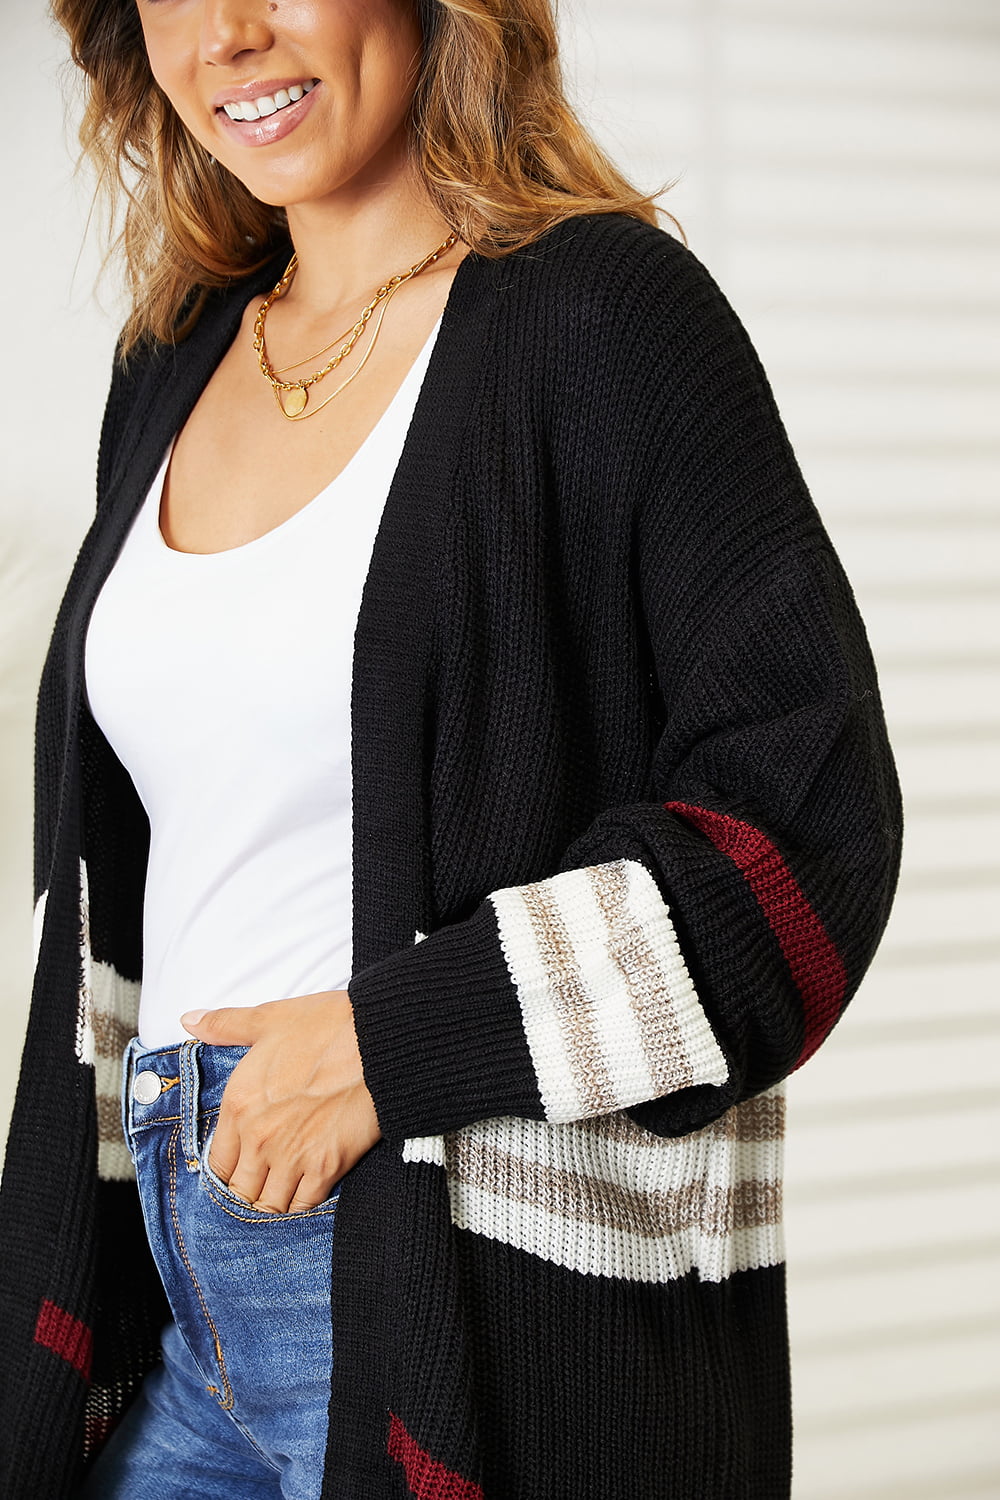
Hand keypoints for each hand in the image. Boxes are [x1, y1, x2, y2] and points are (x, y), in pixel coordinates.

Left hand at [180, 991, 380, 1213]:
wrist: (379, 1039)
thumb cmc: (327, 1025)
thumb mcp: (269, 1018)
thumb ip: (225, 1025)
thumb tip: (188, 1020)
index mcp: (239, 1104)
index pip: (217, 1162)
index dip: (228, 1167)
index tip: (242, 1163)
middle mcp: (258, 1137)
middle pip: (240, 1190)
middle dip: (250, 1188)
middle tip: (265, 1179)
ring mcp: (292, 1156)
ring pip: (268, 1205)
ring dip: (274, 1199)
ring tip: (285, 1186)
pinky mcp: (325, 1168)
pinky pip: (303, 1205)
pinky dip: (303, 1201)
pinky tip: (309, 1186)